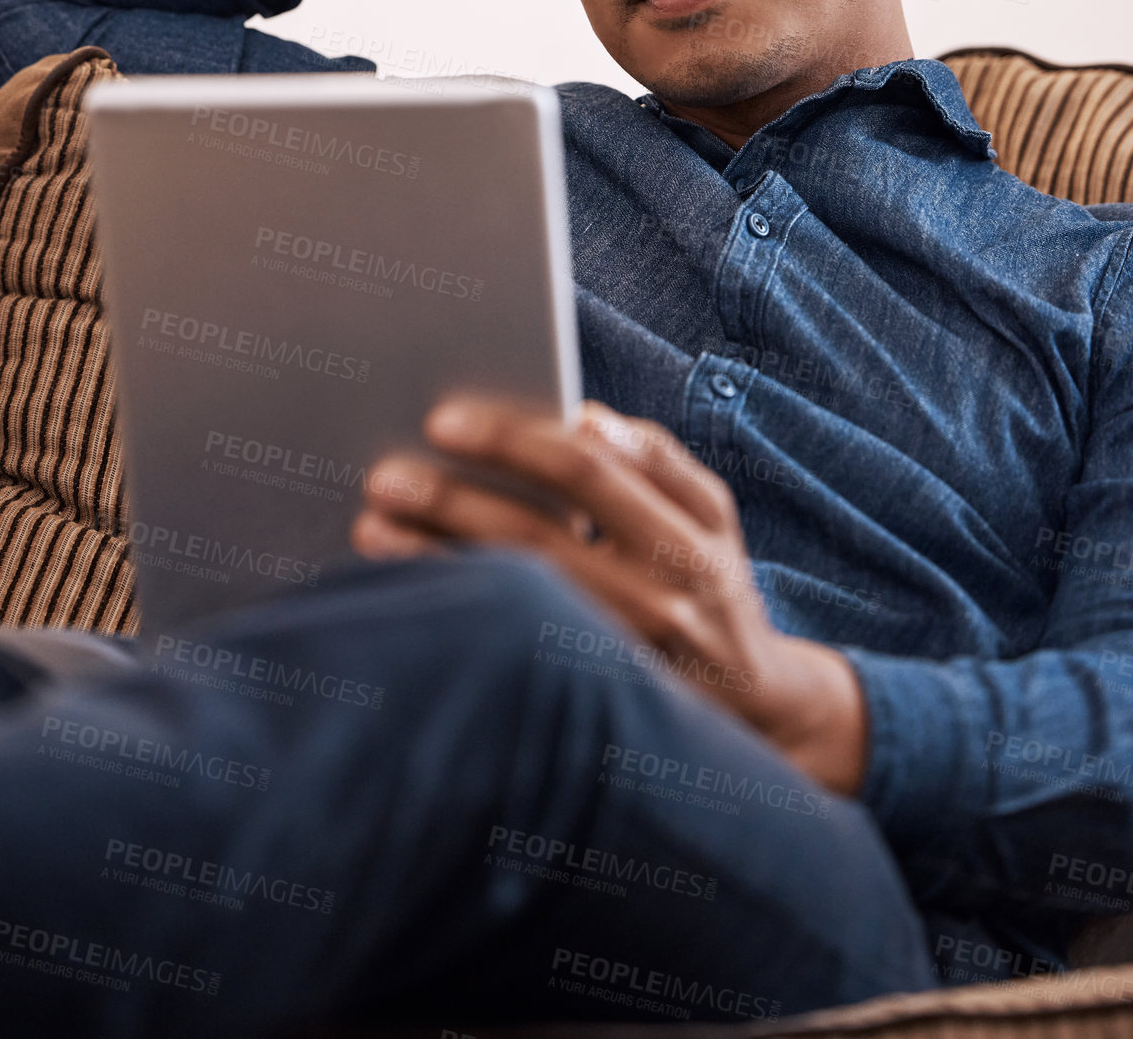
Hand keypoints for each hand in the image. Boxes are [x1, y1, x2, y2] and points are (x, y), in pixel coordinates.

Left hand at [351, 395, 867, 794]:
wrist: (761, 715)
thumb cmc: (713, 587)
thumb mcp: (713, 515)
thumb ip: (657, 459)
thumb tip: (585, 418)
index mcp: (684, 537)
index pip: (588, 470)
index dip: (511, 440)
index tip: (441, 420)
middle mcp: (658, 600)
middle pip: (536, 538)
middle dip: (452, 502)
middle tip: (384, 476)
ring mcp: (624, 663)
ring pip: (514, 604)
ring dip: (437, 563)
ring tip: (371, 529)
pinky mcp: (597, 712)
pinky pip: (512, 658)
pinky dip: (457, 623)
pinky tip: (409, 598)